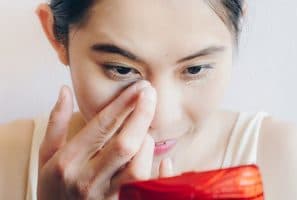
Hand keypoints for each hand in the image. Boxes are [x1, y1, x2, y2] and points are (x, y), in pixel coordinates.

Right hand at [37, 81, 170, 199]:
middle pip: (125, 144)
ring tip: (146, 134)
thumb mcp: (46, 156)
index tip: (139, 87)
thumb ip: (56, 123)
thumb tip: (65, 91)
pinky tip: (166, 160)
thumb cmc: (53, 187)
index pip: (101, 126)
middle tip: (150, 94)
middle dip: (141, 115)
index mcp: (68, 162)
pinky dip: (162, 174)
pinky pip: (148, 189)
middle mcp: (88, 179)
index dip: (123, 103)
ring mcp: (106, 196)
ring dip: (147, 145)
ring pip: (138, 168)